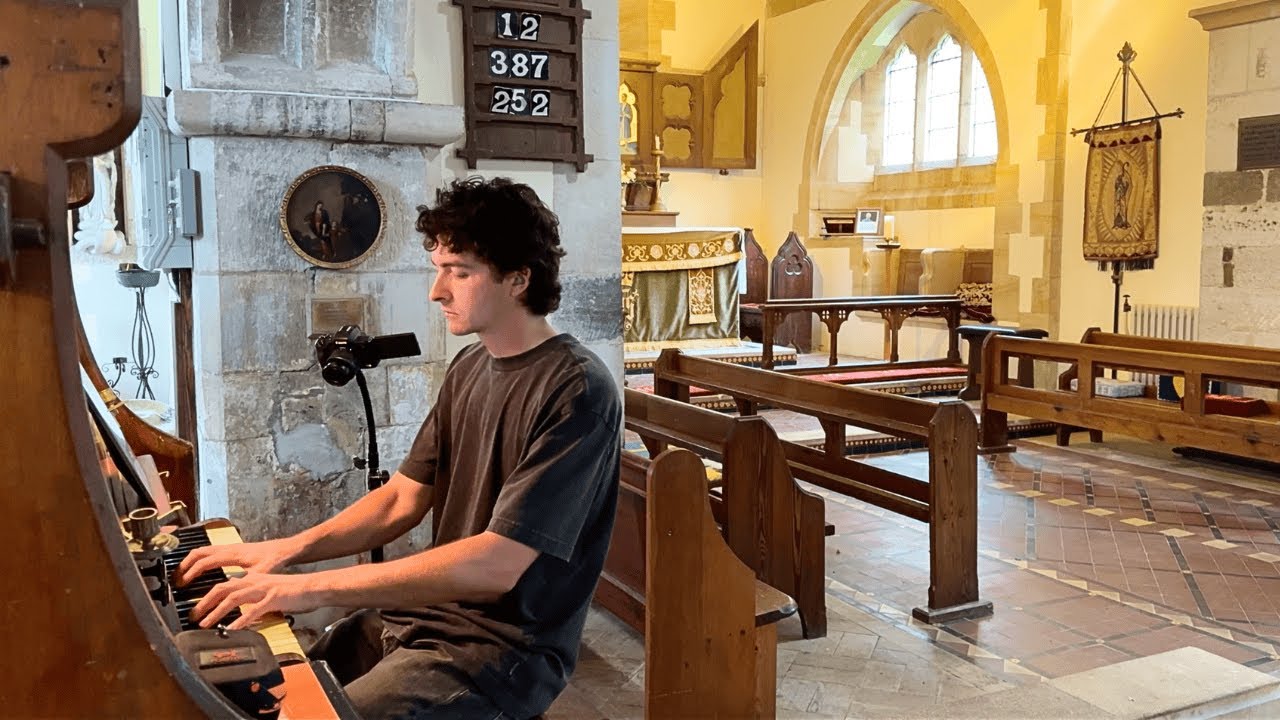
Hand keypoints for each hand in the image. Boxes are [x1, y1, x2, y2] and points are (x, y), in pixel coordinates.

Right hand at [175, 537, 301, 587]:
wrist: (285, 549)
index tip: (182, 584)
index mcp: (232, 554)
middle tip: (175, 580)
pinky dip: (199, 559)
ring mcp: (230, 547)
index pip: (204, 561)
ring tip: (182, 575)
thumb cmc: (275, 559)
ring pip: (203, 550)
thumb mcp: (262, 573)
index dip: (190, 573)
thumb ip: (246, 582)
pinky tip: (199, 570)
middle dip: (184, 566)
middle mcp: (228, 548)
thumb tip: (232, 592)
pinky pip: (210, 551)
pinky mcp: (233, 549)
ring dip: (190, 562)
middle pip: (198, 553)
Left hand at [191, 573, 321, 630]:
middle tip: (192, 616)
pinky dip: (240, 621)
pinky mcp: (273, 599)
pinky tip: (231, 629)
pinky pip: (252, 611)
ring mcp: (263, 589)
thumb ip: (252, 600)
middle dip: (204, 602)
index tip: (196, 607)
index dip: (206, 595)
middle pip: (222, 588)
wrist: (314, 587)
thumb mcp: (267, 593)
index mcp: (252, 579)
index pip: (223, 584)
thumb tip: (238, 612)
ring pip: (233, 598)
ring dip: (216, 611)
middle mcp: (255, 581)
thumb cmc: (293, 592)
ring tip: (205, 623)